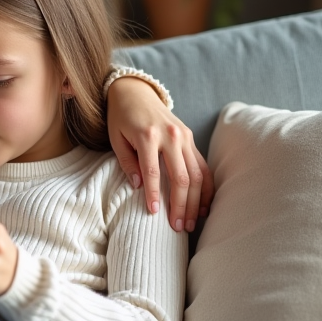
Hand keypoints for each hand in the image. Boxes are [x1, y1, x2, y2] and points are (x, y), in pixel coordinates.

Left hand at [106, 76, 212, 232]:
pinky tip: (203, 205)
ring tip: (191, 223)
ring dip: (195, 201)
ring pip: (196, 174)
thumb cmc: (121, 118)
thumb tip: (138, 187)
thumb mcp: (116, 138)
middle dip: (181, 205)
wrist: (136, 93)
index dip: (155, 195)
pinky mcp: (191, 138)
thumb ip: (127, 162)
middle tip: (178, 227)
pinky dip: (205, 187)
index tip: (154, 214)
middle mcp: (171, 136)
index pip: (153, 172)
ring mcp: (184, 137)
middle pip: (181, 177)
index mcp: (148, 135)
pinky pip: (202, 166)